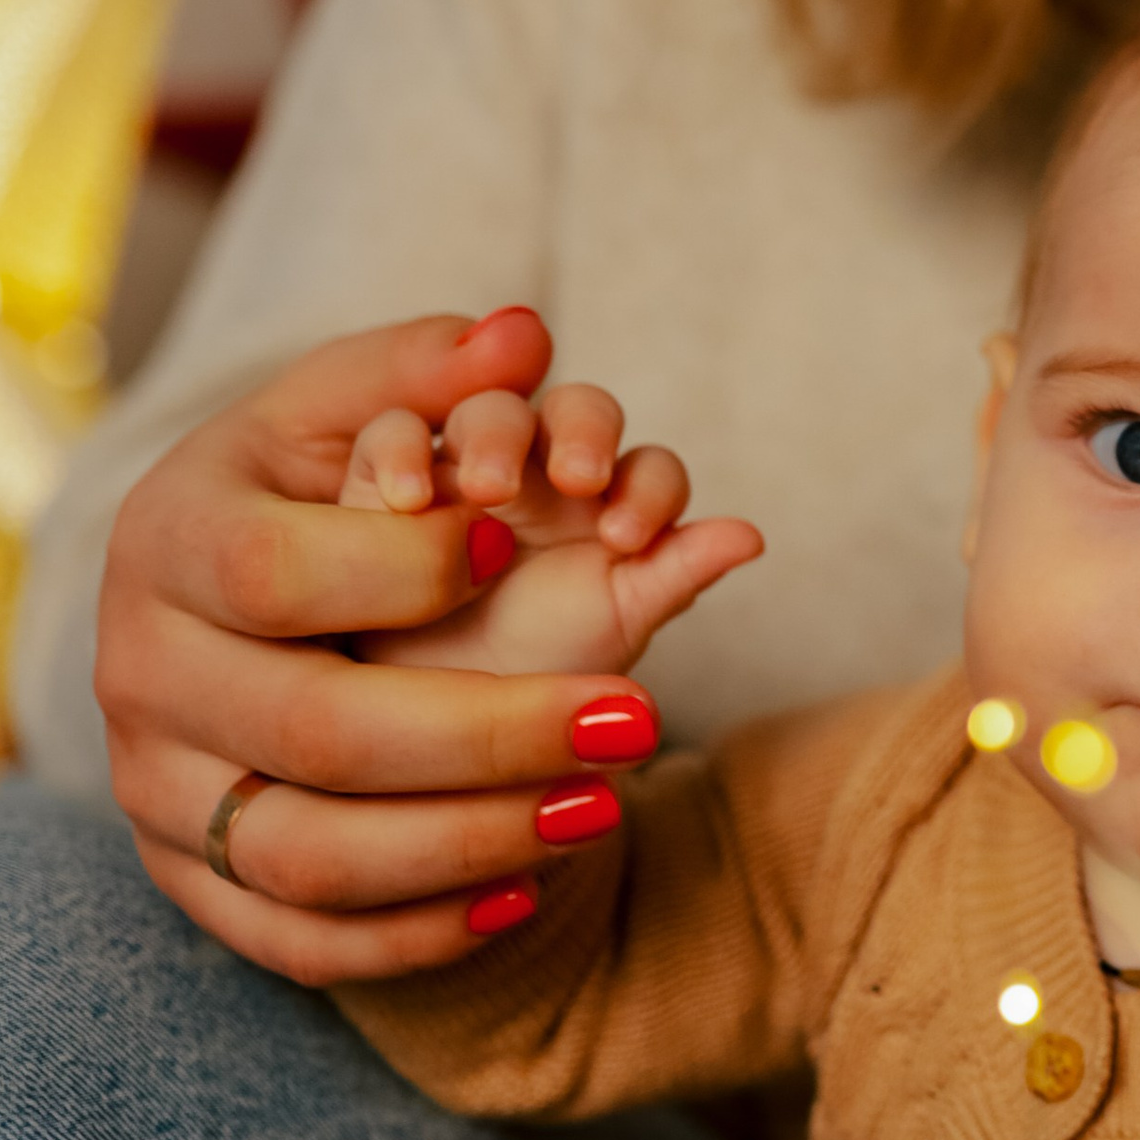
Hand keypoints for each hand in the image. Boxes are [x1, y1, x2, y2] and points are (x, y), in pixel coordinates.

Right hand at [98, 310, 672, 987]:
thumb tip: (523, 335)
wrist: (206, 611)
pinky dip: (413, 934)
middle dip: (490, 734)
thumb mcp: (341, 410)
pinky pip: (295, 941)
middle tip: (637, 718)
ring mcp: (159, 791)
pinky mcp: (191, 881)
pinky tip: (524, 893)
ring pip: (307, 855)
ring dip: (470, 843)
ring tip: (601, 807)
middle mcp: (143, 674)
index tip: (524, 540)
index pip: (271, 571)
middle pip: (313, 729)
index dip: (406, 564)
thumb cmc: (296, 492)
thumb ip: (427, 369)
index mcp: (168, 542)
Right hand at [342, 383, 759, 680]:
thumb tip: (751, 536)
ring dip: (496, 435)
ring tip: (488, 489)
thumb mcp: (613, 630)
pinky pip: (396, 436)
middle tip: (576, 480)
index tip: (630, 538)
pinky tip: (409, 495)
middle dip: (581, 434)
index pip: (648, 464)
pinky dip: (402, 451)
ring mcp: (469, 467)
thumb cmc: (538, 678)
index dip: (649, 488)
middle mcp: (547, 472)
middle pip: (576, 411)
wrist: (433, 729)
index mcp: (614, 505)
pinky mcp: (388, 477)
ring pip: (491, 410)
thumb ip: (675, 575)